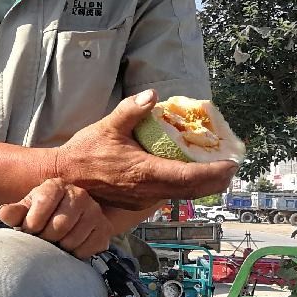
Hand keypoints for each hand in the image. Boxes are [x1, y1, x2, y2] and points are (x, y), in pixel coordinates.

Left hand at [0, 179, 113, 258]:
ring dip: (59, 248)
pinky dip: (74, 254)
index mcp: (56, 186)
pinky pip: (86, 250)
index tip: (29, 231)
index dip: (32, 224)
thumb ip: (14, 212)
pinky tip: (70, 247)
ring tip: (55, 243)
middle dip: (45, 238)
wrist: (68, 216)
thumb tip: (4, 214)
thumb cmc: (42, 212)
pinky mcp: (105, 230)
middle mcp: (79, 195)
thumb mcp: (27, 209)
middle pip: (59, 226)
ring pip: (72, 240)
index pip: (42, 205)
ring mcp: (95, 212)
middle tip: (42, 240)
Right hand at [54, 90, 236, 208]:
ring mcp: (142, 198)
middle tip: (232, 166)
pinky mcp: (138, 201)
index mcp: (143, 172)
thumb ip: (131, 110)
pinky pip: (169, 195)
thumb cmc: (85, 152)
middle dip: (215, 180)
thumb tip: (152, 95)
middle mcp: (147, 190)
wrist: (64, 177)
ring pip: (182, 195)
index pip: (188, 176)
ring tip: (218, 171)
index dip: (213, 172)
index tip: (231, 164)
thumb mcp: (107, 126)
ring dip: (203, 185)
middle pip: (192, 190)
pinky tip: (191, 175)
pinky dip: (186, 187)